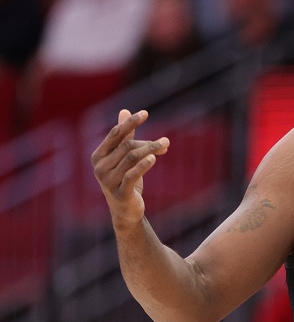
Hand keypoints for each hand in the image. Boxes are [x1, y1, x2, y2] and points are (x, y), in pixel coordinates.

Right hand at [90, 109, 169, 229]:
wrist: (125, 211)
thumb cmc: (124, 180)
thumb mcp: (123, 157)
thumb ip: (124, 135)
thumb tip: (124, 110)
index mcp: (98, 156)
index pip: (115, 134)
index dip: (130, 123)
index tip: (145, 113)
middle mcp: (100, 167)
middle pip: (126, 146)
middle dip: (148, 142)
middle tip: (166, 142)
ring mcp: (108, 181)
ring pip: (131, 158)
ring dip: (150, 150)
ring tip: (165, 146)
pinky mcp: (120, 193)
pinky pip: (132, 175)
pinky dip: (143, 165)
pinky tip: (153, 158)